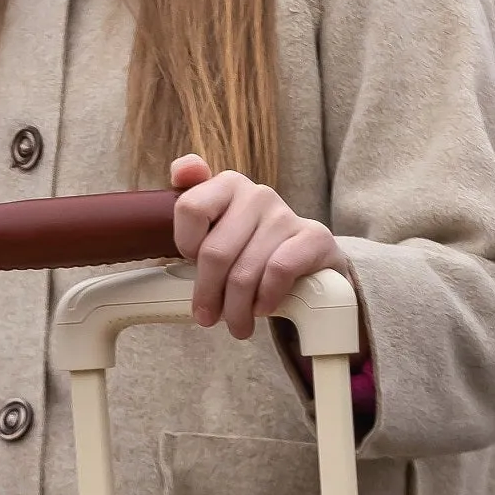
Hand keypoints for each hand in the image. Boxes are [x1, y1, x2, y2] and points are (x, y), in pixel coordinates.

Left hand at [169, 155, 338, 339]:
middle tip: (207, 317)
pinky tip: (263, 307)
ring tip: (237, 324)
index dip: (186, 245)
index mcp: (227, 185)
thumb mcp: (215, 232)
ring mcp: (286, 214)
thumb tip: (181, 170)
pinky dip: (266, 297)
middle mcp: (257, 194)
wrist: (307, 265)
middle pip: (214, 252)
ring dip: (237, 308)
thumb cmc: (250, 251)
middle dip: (208, 294)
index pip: (190, 208)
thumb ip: (193, 208)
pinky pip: (278, 271)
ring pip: (245, 271)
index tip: (191, 263)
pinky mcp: (314, 237)